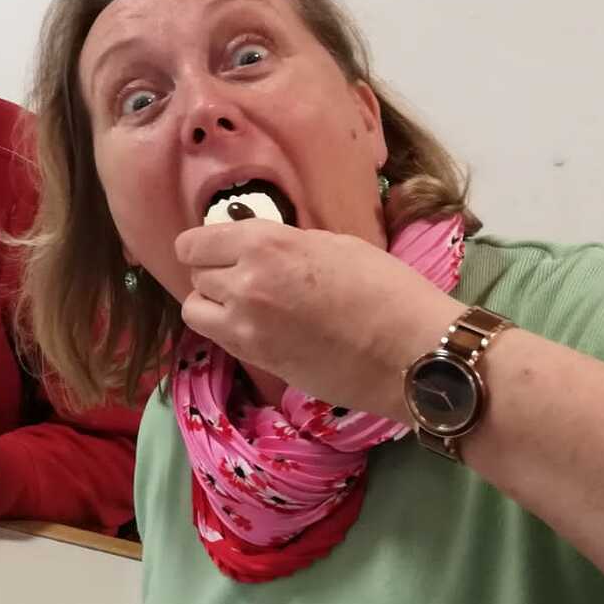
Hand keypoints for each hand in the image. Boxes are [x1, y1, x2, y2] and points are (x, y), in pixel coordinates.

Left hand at [175, 220, 462, 419]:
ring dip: (212, 303)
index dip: (202, 245)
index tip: (217, 249)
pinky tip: (257, 325)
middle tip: (243, 275)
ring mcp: (245, 326)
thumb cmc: (385, 287)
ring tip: (243, 303)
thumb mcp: (332, 244)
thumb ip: (284, 244)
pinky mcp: (255, 359)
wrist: (409, 350)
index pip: (194, 243)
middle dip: (213, 272)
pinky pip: (217, 337)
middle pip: (196, 274)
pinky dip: (226, 329)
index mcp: (264, 244)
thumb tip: (258, 250)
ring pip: (195, 309)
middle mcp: (244, 282)